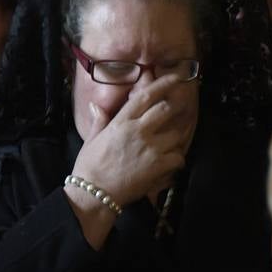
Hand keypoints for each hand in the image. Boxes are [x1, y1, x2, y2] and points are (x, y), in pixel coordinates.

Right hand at [71, 73, 194, 206]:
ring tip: (172, 144)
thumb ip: (99, 121)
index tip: (176, 79)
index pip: (146, 96)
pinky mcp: (158, 165)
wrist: (93, 193)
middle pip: (166, 110)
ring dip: (177, 138)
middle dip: (175, 108)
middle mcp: (138, 130)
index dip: (163, 84)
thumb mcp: (92, 139)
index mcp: (122, 122)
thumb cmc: (90, 166)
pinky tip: (172, 163)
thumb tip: (95, 105)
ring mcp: (150, 148)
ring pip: (176, 134)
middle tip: (181, 110)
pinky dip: (178, 160)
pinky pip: (178, 157)